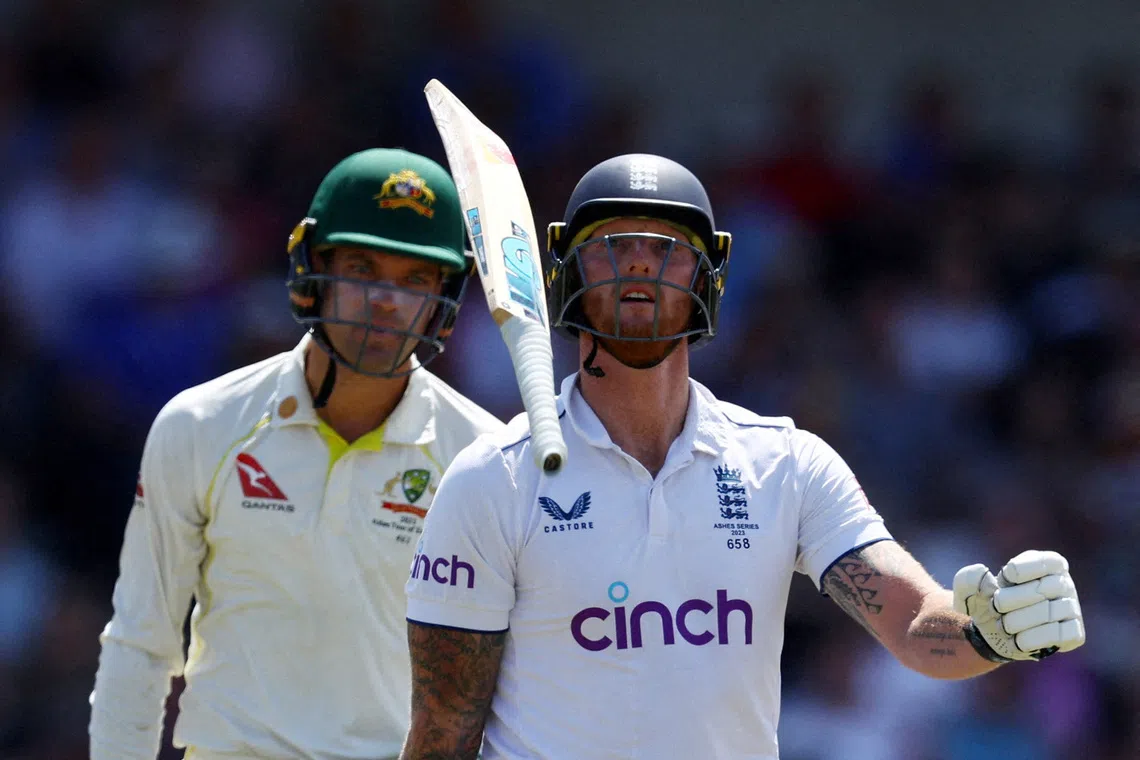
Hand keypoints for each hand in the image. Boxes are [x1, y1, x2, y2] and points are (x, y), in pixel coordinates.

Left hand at [953, 550, 1084, 661]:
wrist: (993, 632)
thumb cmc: (987, 602)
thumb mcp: (969, 588)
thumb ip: (969, 577)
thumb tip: (984, 573)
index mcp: (1047, 563)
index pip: (1043, 562)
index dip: (1018, 572)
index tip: (1005, 580)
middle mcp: (1064, 583)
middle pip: (1042, 589)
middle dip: (1010, 601)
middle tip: (997, 608)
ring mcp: (1072, 608)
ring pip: (1049, 613)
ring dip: (1017, 622)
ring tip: (1005, 625)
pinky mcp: (1074, 633)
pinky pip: (1060, 635)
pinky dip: (1033, 639)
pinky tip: (1019, 640)